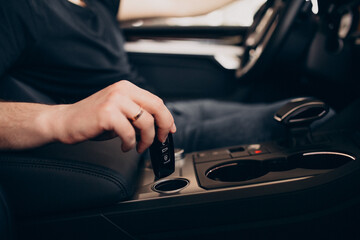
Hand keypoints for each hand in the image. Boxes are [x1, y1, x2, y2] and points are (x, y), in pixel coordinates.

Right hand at [49, 81, 175, 152]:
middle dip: (163, 127)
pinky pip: (129, 133)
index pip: (156, 101)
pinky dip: (130, 143)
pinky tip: (125, 146)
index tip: (169, 130)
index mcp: (127, 88)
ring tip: (138, 146)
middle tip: (159, 140)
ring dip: (146, 139)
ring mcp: (114, 100)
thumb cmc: (92, 119)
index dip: (167, 118)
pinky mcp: (107, 113)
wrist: (65, 121)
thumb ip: (137, 115)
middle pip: (156, 107)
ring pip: (145, 121)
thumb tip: (158, 127)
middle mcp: (122, 90)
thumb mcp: (119, 112)